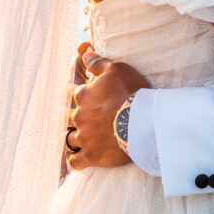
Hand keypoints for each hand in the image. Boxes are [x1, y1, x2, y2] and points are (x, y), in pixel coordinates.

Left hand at [66, 42, 150, 170]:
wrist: (142, 121)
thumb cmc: (130, 92)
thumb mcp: (116, 69)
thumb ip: (98, 62)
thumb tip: (84, 53)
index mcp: (83, 95)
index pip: (74, 94)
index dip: (83, 95)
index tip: (92, 97)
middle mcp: (79, 117)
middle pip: (72, 117)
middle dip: (80, 117)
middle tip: (93, 118)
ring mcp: (84, 137)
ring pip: (70, 138)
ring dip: (77, 136)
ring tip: (86, 136)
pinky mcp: (91, 156)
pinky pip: (75, 160)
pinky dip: (76, 158)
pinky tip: (80, 156)